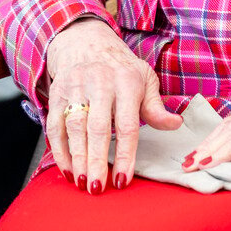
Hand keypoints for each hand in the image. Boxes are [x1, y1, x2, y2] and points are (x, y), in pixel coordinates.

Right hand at [44, 18, 180, 192]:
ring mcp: (76, 87)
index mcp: (126, 82)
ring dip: (77, 158)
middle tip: (97, 188)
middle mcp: (99, 83)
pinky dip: (59, 150)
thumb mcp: (144, 80)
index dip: (125, 154)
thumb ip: (156, 107)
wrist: (87, 42)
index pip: (127, 124)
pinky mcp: (57, 93)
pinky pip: (55, 125)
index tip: (123, 180)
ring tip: (82, 182)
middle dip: (96, 161)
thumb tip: (176, 124)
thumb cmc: (121, 69)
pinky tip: (68, 169)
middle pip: (97, 128)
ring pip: (74, 127)